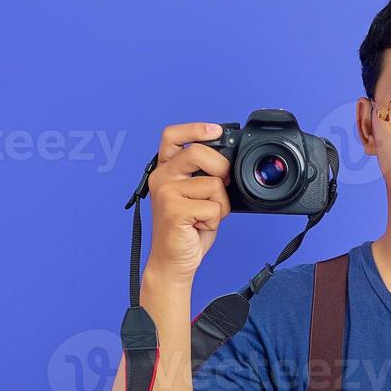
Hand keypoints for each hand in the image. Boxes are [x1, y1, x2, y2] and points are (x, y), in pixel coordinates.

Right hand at [144, 122, 232, 281]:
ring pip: (214, 184)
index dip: (196, 129)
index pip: (173, 136)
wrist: (173, 261)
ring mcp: (165, 192)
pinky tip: (199, 227)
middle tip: (223, 186)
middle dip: (222, 168)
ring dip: (220, 205)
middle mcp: (161, 177)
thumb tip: (229, 163)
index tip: (217, 130)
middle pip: (199, 153)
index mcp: (165, 169)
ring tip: (204, 217)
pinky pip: (213, 207)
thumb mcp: (198, 195)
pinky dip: (214, 221)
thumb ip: (206, 175)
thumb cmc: (188, 229)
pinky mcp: (174, 210)